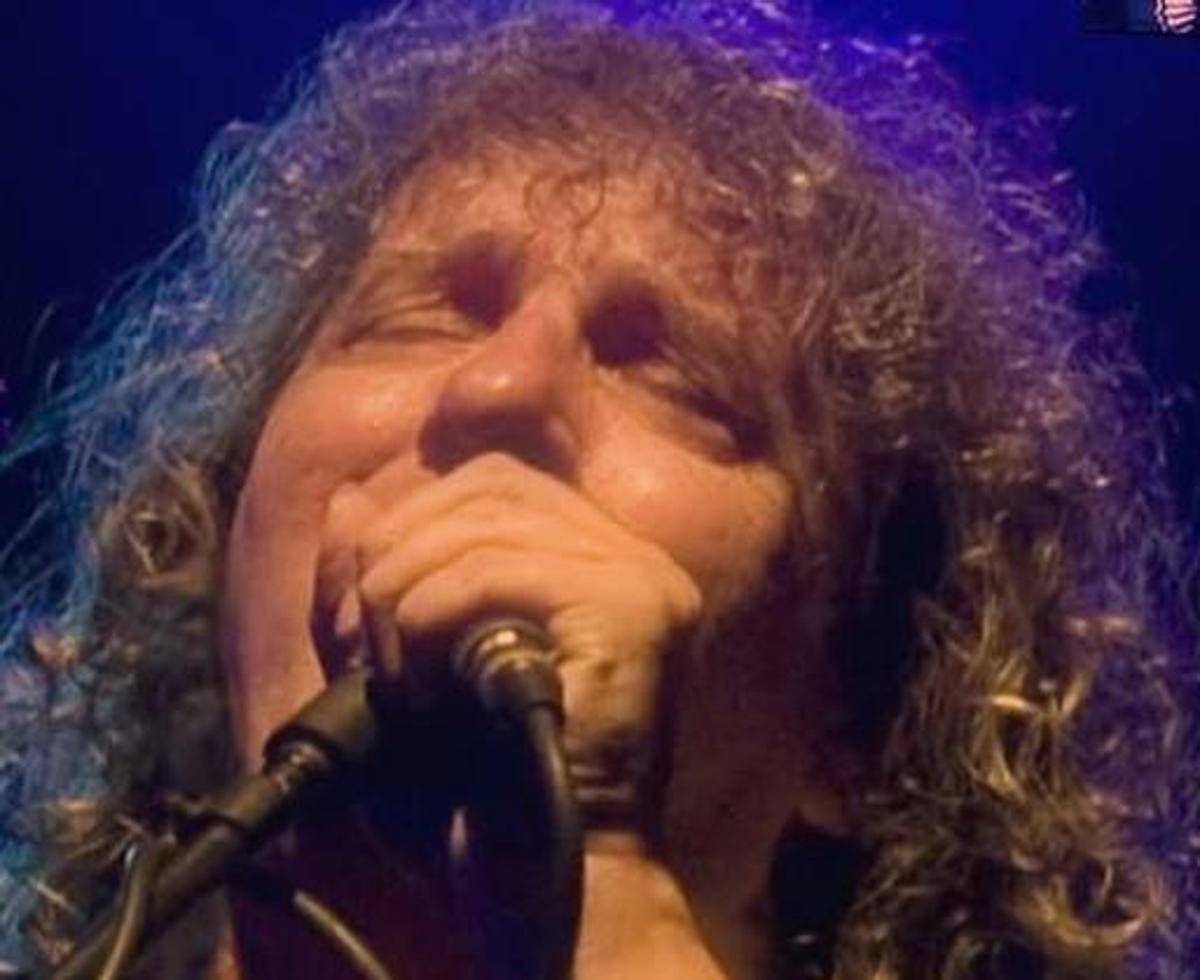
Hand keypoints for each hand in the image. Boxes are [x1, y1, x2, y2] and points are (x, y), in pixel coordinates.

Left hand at [317, 452, 702, 831]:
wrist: (551, 886)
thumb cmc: (486, 793)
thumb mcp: (409, 668)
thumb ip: (381, 579)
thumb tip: (346, 502)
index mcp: (598, 565)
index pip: (496, 484)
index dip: (414, 520)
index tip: (359, 604)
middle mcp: (635, 560)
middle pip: (490, 485)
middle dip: (401, 545)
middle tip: (357, 632)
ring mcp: (643, 581)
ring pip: (488, 519)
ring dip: (405, 586)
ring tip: (387, 666)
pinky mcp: (635, 611)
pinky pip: (499, 570)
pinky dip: (429, 612)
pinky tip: (418, 678)